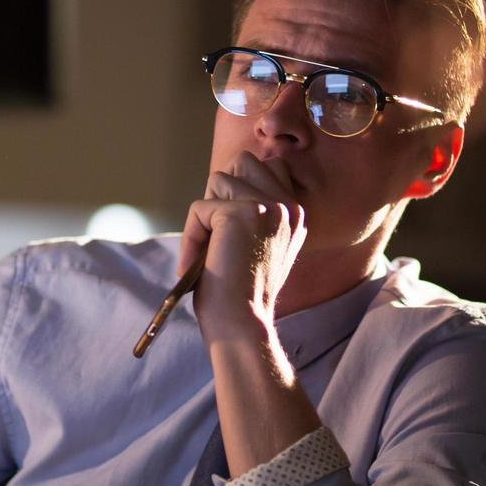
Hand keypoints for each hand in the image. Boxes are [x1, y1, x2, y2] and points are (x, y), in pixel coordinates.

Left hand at [179, 151, 306, 341]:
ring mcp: (268, 208)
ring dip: (205, 215)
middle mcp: (288, 207)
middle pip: (243, 162)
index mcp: (295, 214)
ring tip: (208, 250)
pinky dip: (191, 236)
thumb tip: (223, 179)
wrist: (242, 323)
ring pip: (219, 179)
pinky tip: (197, 263)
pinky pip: (199, 208)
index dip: (239, 190)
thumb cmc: (240, 293)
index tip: (230, 231)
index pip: (268, 166)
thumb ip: (251, 210)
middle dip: (221, 193)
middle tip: (217, 235)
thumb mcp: (255, 243)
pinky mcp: (242, 213)